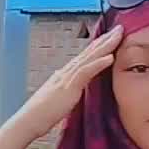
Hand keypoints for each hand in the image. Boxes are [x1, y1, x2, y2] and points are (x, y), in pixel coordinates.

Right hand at [14, 26, 122, 141]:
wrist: (29, 120)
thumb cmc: (42, 112)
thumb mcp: (59, 96)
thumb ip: (67, 88)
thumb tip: (73, 85)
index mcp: (65, 73)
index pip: (85, 55)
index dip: (99, 44)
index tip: (112, 36)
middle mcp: (67, 71)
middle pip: (89, 51)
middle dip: (105, 39)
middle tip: (120, 28)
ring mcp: (67, 77)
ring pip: (89, 57)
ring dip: (105, 45)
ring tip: (118, 36)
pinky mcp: (69, 87)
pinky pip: (85, 72)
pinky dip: (98, 63)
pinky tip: (110, 57)